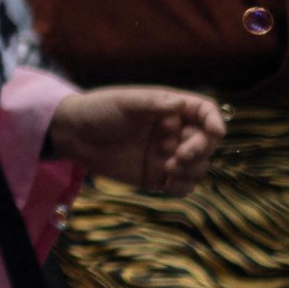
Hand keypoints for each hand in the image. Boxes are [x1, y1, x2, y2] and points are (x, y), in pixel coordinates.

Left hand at [51, 84, 227, 192]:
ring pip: (199, 165)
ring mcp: (168, 154)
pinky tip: (166, 182)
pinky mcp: (158, 175)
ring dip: (191, 169)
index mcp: (169, 108)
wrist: (73, 135)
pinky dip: (182, 186)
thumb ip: (152, 103)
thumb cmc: (97, 111)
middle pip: (206, 142)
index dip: (214, 120)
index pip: (204, 112)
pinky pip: (183, 185)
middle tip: (179, 155)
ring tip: (167, 167)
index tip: (215, 132)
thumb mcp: (123, 102)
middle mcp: (174, 131)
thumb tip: (181, 104)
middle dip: (199, 150)